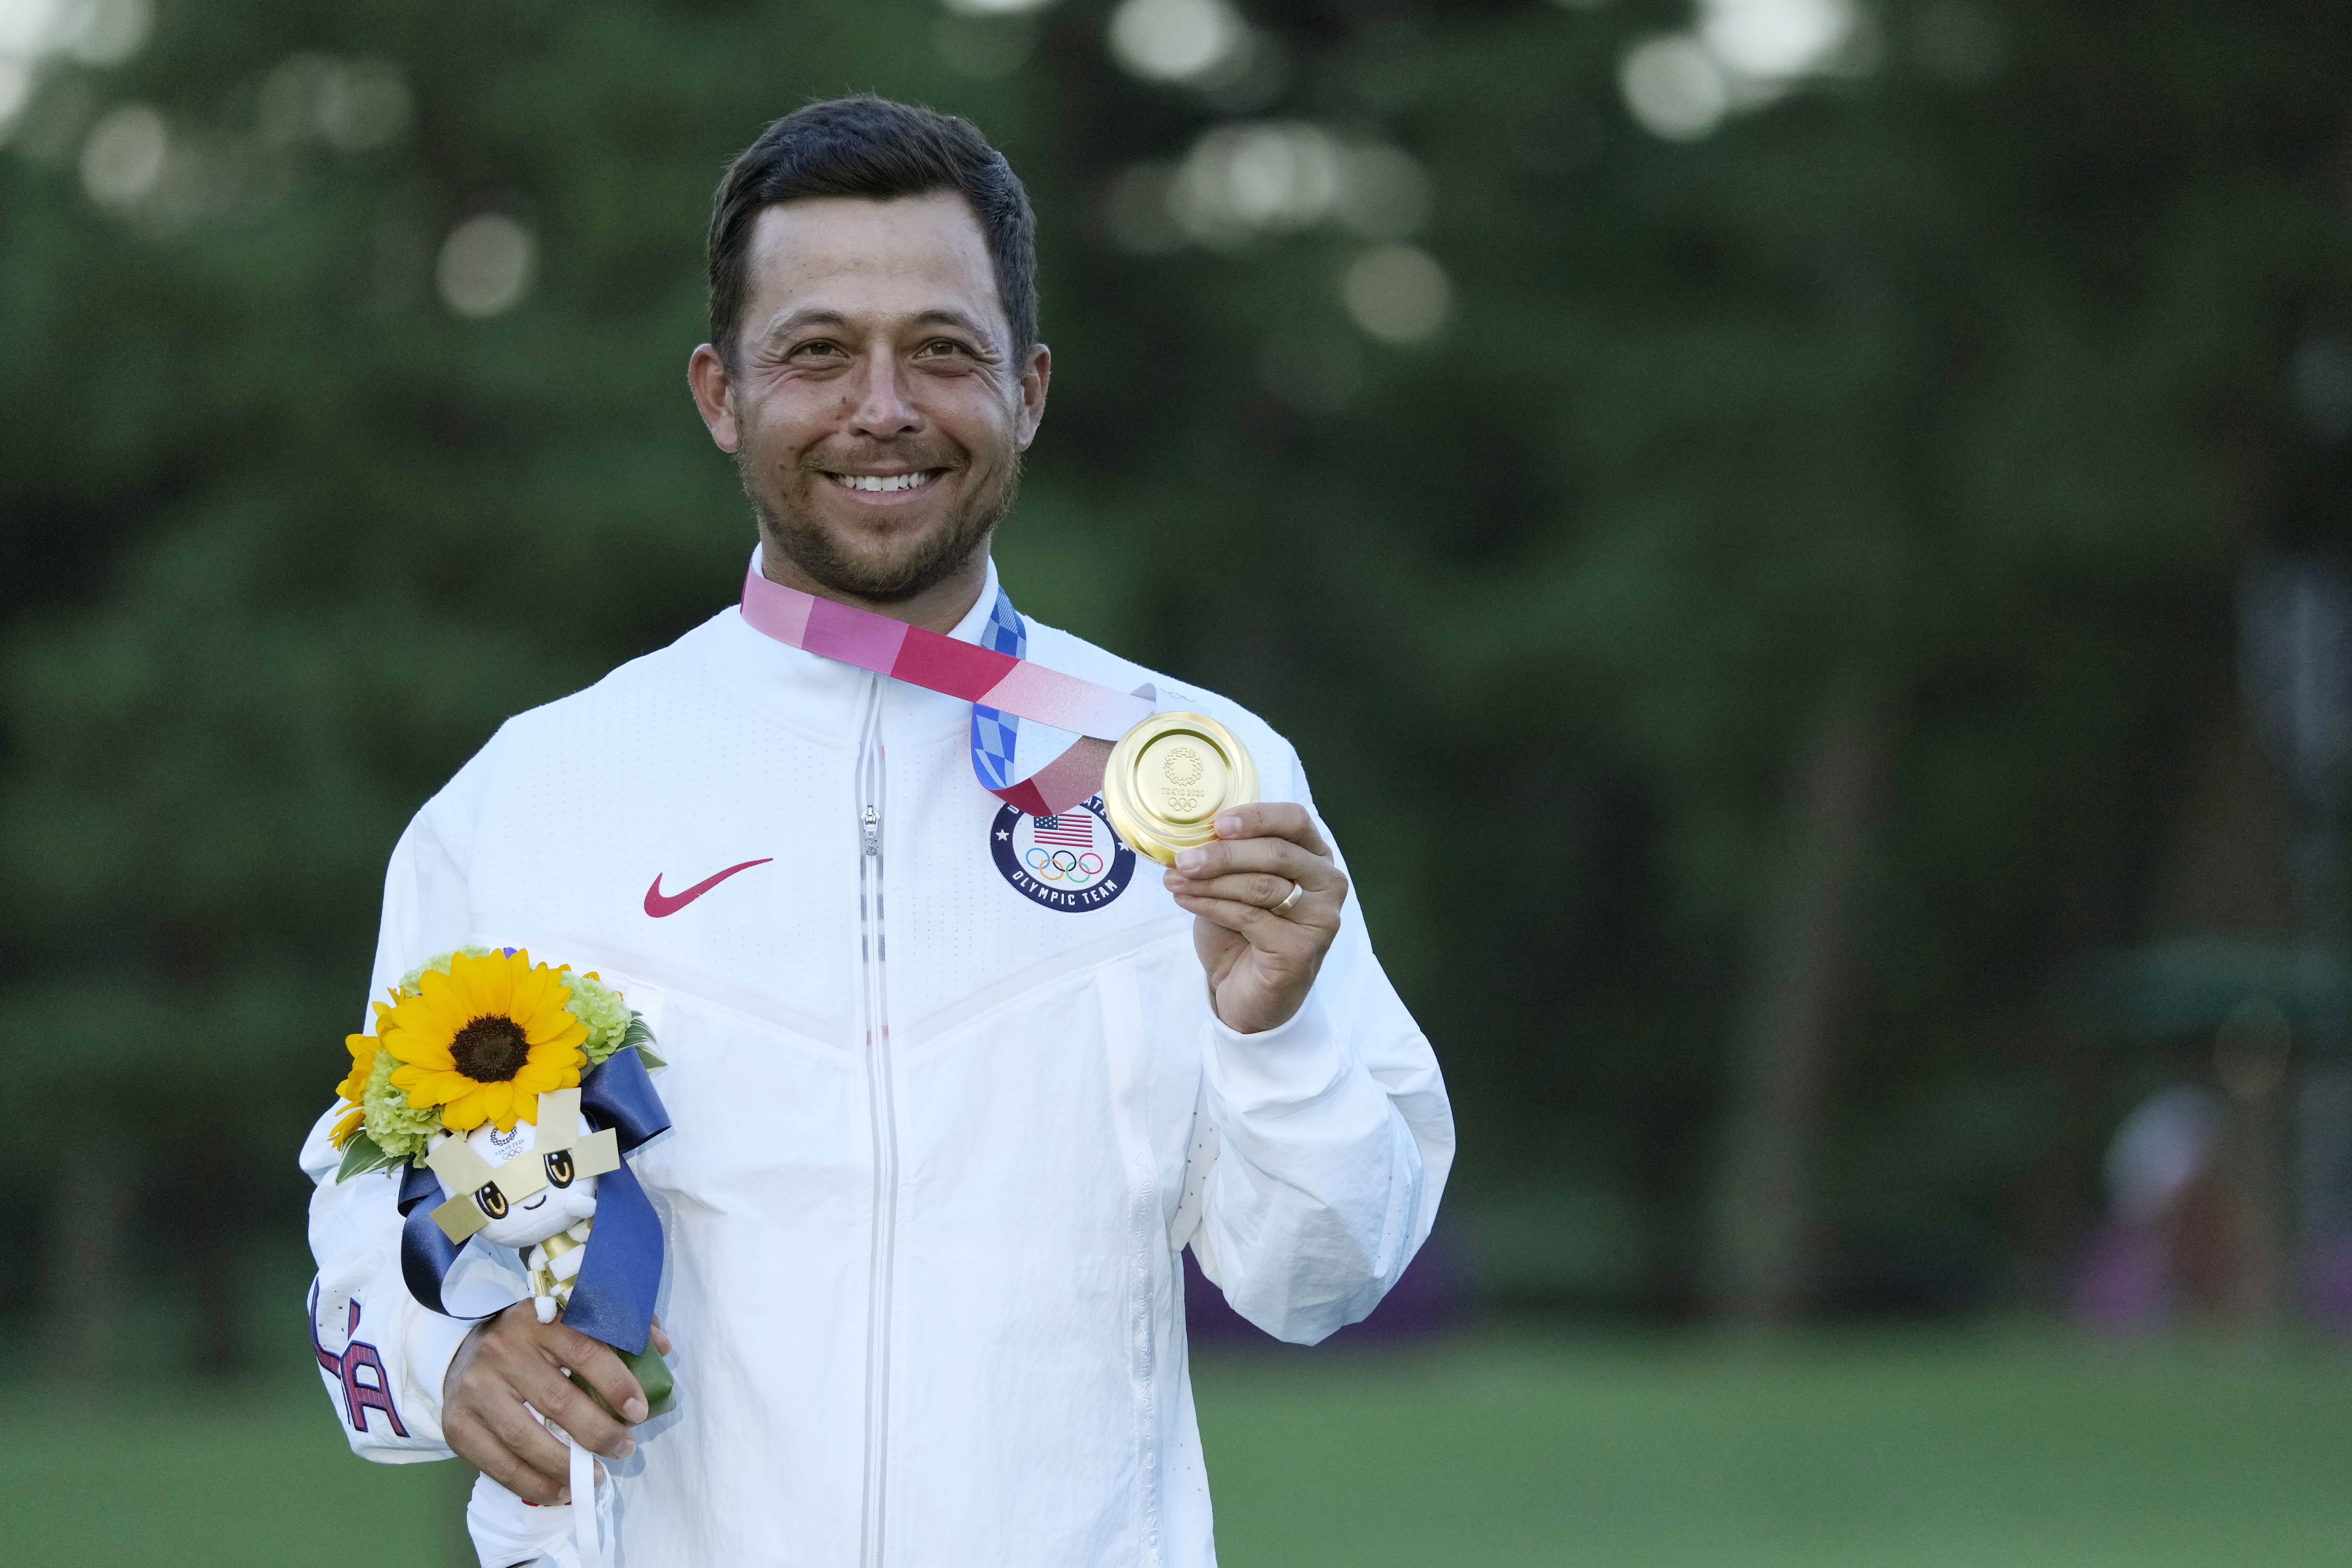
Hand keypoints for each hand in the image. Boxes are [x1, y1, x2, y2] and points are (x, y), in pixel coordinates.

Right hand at [441, 1304, 674, 1503]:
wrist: (465, 1351)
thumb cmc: (535, 1340)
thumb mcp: (573, 1320)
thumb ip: (618, 1327)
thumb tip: (661, 1347)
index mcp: (538, 1320)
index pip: (586, 1351)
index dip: (617, 1384)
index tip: (639, 1412)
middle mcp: (503, 1351)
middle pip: (558, 1401)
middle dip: (599, 1432)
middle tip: (624, 1449)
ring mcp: (476, 1389)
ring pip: (527, 1438)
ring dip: (567, 1466)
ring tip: (596, 1477)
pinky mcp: (457, 1424)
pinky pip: (498, 1464)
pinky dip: (533, 1484)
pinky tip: (561, 1491)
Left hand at [1161, 802, 1345, 1034]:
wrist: (1246, 992)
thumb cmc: (1242, 933)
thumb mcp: (1235, 884)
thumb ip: (1229, 858)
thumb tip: (1189, 835)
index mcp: (1316, 857)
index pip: (1295, 821)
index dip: (1257, 817)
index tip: (1218, 822)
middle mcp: (1328, 884)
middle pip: (1277, 853)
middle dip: (1224, 854)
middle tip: (1183, 859)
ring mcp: (1321, 918)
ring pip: (1261, 886)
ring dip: (1211, 881)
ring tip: (1173, 880)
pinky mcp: (1302, 948)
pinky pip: (1249, 917)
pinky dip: (1211, 905)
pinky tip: (1185, 900)